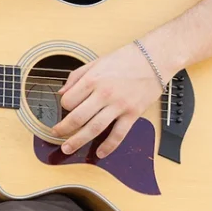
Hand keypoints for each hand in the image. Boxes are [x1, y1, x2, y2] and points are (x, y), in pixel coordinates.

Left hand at [51, 43, 165, 157]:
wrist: (155, 58)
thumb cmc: (126, 58)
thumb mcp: (96, 62)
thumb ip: (76, 76)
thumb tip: (62, 91)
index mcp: (92, 79)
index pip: (68, 100)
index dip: (63, 106)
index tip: (65, 109)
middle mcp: (104, 93)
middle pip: (77, 117)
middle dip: (63, 129)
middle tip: (56, 135)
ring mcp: (119, 105)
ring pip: (94, 128)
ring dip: (78, 141)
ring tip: (68, 148)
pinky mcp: (133, 113)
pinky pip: (118, 134)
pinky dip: (108, 146)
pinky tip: (100, 153)